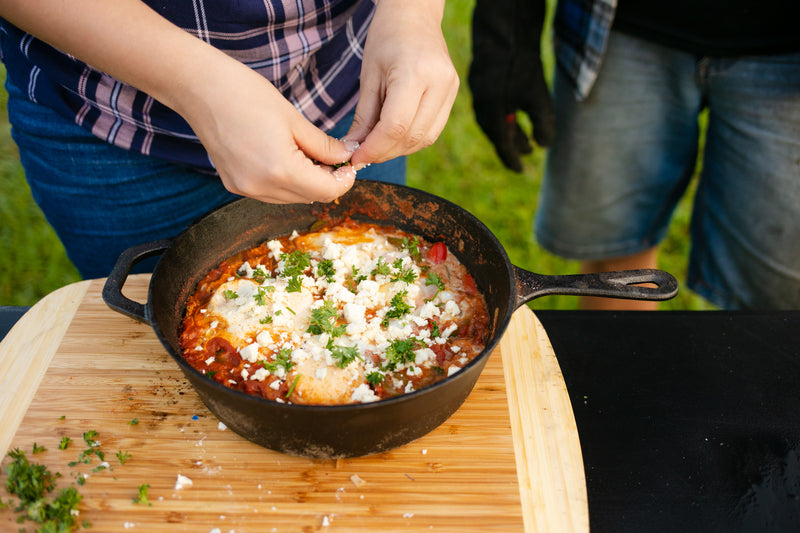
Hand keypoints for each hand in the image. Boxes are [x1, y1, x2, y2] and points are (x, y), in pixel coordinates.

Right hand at [182, 59, 358, 203]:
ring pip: (291, 198)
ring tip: (308, 154)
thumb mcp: (293, 119)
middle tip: (333, 156)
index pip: (326, 192)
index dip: (343, 180)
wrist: (198, 88)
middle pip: (310, 198)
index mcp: (280, 171)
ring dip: (306, 182)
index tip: (349, 164)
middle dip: (326, 180)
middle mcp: (260, 188)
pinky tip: (286, 158)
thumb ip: (323, 145)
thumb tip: (345, 157)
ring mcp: (244, 189)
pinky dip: (286, 181)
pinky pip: (271, 192)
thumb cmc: (245, 94)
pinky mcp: (234, 185)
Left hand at [346, 0, 458, 168]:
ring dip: (399, 149)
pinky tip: (394, 136)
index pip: (395, 126)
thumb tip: (355, 150)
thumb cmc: (386, 38)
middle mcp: (439, 83)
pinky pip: (433, 130)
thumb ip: (364, 117)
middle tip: (363, 156)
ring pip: (425, 138)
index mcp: (414, 73)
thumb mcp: (369, 76)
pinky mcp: (453, 94)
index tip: (356, 159)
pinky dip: (412, 140)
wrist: (414, 14)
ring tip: (377, 146)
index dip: (374, 148)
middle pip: (412, 136)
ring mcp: (450, 89)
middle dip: (385, 152)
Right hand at [468, 0, 554, 171]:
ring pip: (493, 121)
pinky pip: (489, 108)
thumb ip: (543, 124)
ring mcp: (478, 96)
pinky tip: (512, 111)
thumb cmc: (520, 68)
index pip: (503, 147)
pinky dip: (502, 116)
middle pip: (497, 135)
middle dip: (513, 145)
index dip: (513, 159)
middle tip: (527, 152)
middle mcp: (482, 111)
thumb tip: (545, 145)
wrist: (503, 35)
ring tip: (523, 135)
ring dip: (509, 130)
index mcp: (494, 119)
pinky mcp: (479, 84)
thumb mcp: (538, 98)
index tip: (521, 170)